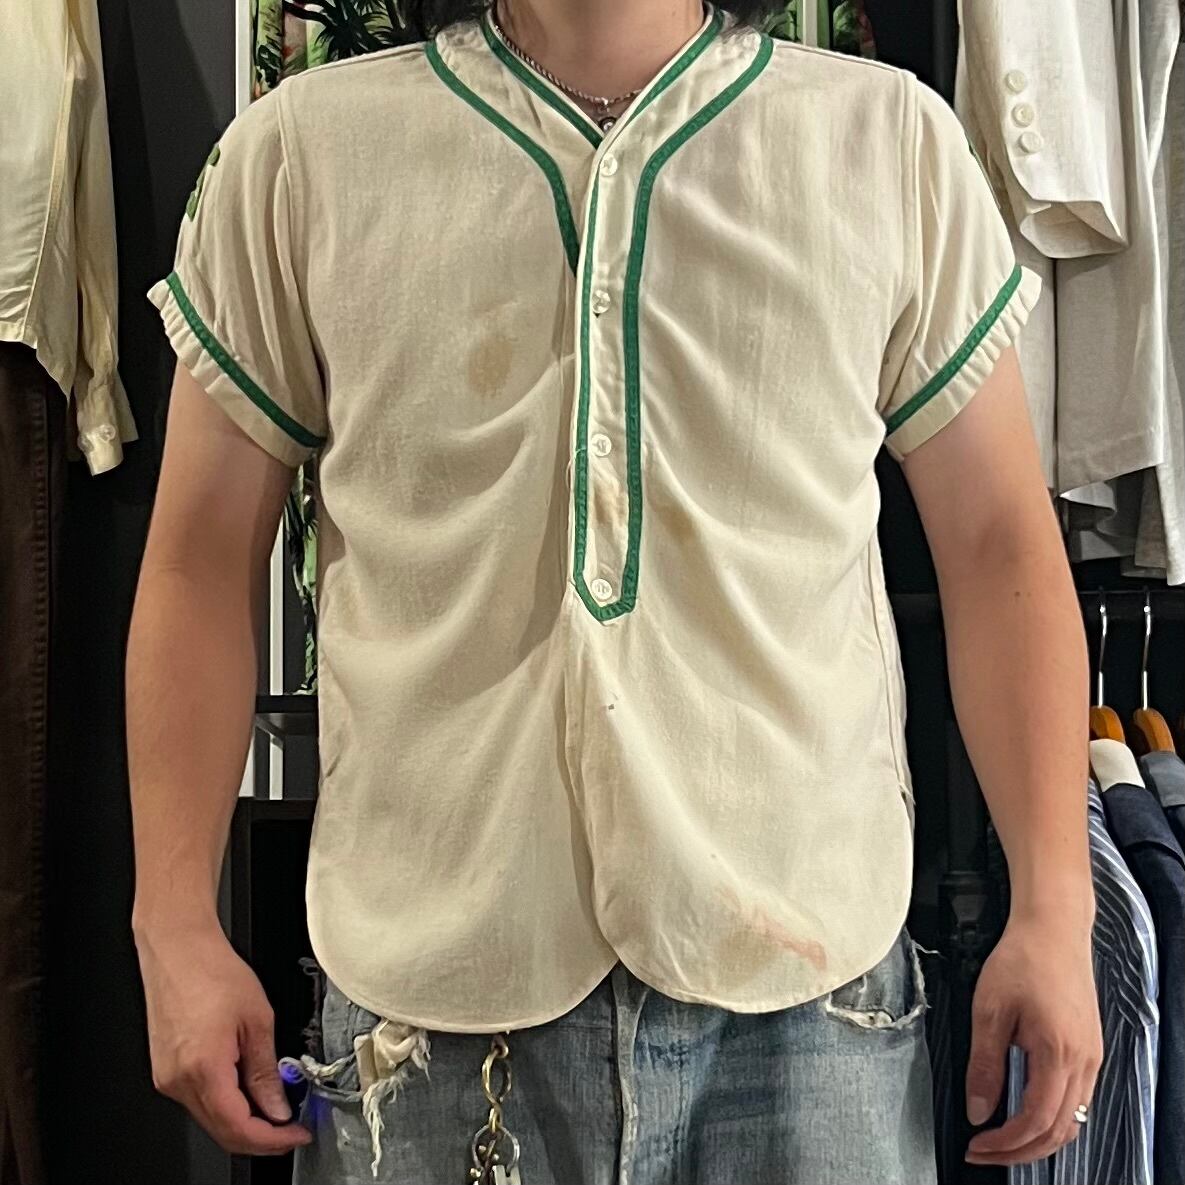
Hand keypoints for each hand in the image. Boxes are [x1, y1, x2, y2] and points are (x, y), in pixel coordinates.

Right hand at [135, 919, 312, 1155]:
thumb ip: (267, 1070)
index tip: (296, 1135)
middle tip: (291, 1127)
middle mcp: (177, 1082)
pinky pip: (198, 1099)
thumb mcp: (257, 1019)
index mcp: (203, 1070)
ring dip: (243, 1119)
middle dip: (261, 1137)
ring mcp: (166, 1078)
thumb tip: (278, 1107)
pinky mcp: (164, 1069)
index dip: (273, 1140)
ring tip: (275, 1102)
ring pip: (209, 1118)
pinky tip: (246, 1086)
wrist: (177, 947)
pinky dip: (225, 1101)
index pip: (239, 1129)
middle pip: (222, 1132)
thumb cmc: (211, 970)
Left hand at [964, 914, 1101, 1165]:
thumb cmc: (1022, 959)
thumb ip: (984, 1065)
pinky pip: (1076, 1099)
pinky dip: (1052, 1117)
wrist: (1053, 928)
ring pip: (1072, 1119)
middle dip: (1019, 1150)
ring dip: (1037, 1137)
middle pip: (1059, 1130)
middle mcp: (1084, 1062)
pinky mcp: (1089, 1049)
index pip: (1036, 1122)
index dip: (1005, 1143)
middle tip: (984, 1151)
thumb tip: (978, 1110)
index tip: (977, 1145)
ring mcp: (1091, 1057)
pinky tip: (1026, 1113)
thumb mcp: (990, 1010)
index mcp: (1059, 1054)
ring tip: (1001, 1139)